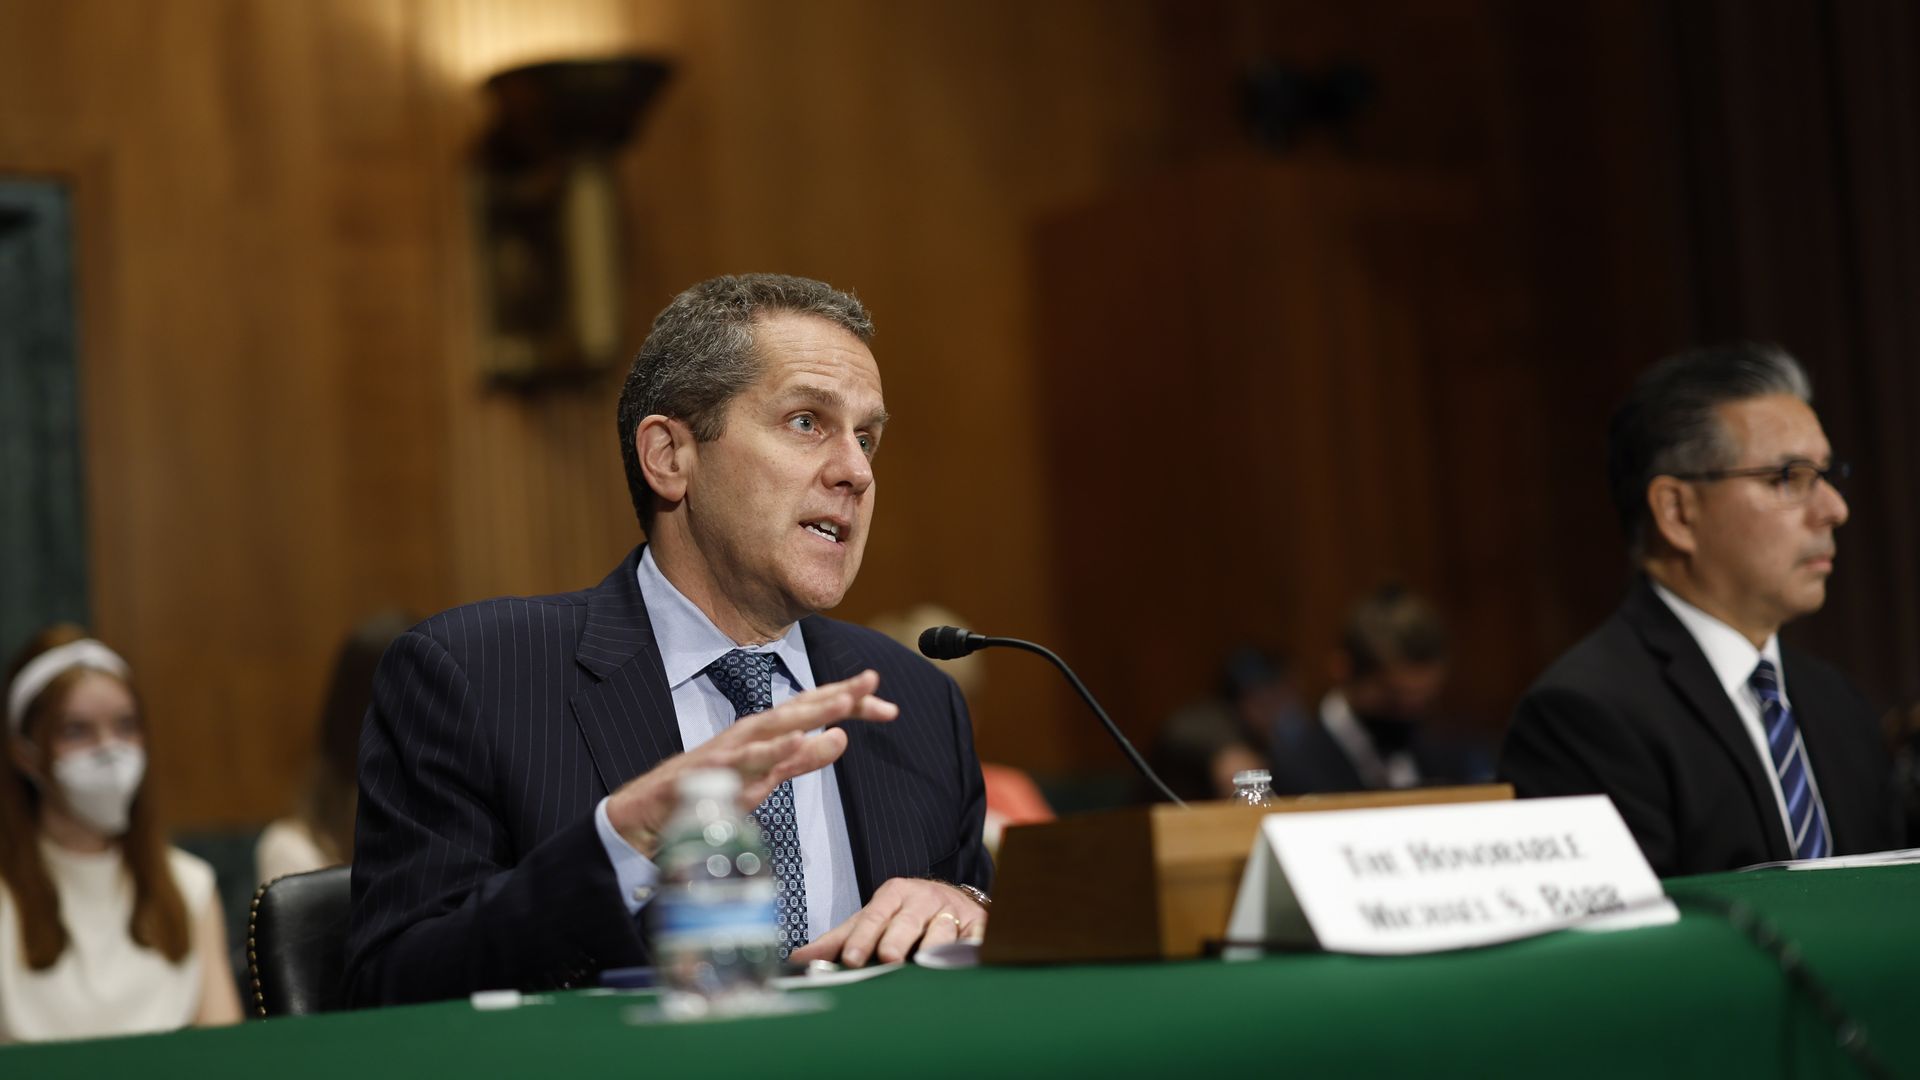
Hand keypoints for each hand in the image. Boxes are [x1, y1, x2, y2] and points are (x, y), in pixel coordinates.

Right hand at [606, 669, 897, 856]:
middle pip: (800, 707)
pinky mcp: (711, 771)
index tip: (888, 705)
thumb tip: (841, 739)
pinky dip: (772, 749)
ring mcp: (730, 749)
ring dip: (809, 711)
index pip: (813, 712)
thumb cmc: (705, 794)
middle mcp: (750, 732)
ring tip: (845, 702)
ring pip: (776, 725)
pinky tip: (797, 740)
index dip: (849, 704)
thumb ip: (802, 760)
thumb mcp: (765, 779)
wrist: (645, 818)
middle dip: (836, 694)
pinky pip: (746, 761)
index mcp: (765, 733)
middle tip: (873, 681)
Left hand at [790, 878, 987, 967]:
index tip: (852, 958)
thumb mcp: (870, 920)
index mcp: (894, 894)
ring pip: (943, 930)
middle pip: (907, 922)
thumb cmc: (901, 916)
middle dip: (897, 938)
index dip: (863, 938)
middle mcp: (924, 899)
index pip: (874, 916)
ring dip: (935, 946)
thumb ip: (836, 940)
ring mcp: (952, 912)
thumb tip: (796, 959)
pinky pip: (977, 938)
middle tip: (888, 956)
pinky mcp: (979, 926)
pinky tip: (968, 959)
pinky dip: (973, 948)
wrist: (949, 899)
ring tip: (926, 961)